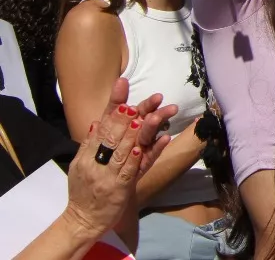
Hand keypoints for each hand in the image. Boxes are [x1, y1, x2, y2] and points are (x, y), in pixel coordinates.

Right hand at [61, 79, 175, 241]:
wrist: (83, 220)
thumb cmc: (83, 191)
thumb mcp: (80, 165)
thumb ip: (89, 144)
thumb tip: (97, 122)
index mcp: (87, 153)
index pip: (102, 124)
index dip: (113, 105)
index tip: (123, 84)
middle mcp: (98, 161)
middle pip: (117, 132)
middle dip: (133, 113)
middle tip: (151, 97)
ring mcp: (111, 173)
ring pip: (129, 146)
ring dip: (144, 129)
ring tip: (157, 114)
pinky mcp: (123, 186)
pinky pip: (139, 166)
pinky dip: (151, 152)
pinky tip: (163, 139)